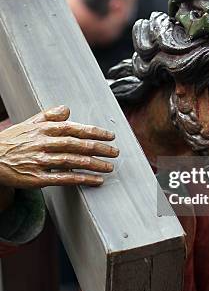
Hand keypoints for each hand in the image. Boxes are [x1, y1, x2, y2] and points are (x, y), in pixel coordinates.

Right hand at [0, 105, 118, 190]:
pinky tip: (95, 180)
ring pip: (72, 161)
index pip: (74, 128)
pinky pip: (63, 178)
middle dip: (99, 148)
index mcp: (44, 128)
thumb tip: (67, 109)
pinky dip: (81, 179)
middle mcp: (44, 143)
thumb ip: (49, 116)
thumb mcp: (29, 123)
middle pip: (77, 144)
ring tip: (109, 167)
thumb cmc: (12, 141)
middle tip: (115, 152)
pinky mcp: (37, 178)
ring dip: (93, 164)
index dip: (94, 132)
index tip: (110, 136)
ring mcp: (40, 161)